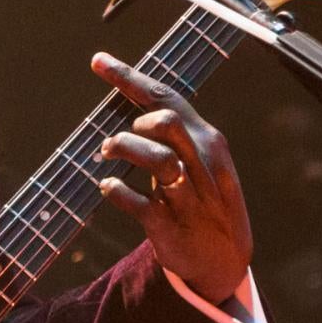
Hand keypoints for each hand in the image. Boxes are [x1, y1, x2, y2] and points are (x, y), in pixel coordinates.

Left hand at [91, 52, 254, 301]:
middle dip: (135, 122)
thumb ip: (176, 135)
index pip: (167, 98)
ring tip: (106, 154)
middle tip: (117, 138)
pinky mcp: (169, 225)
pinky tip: (107, 187)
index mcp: (208, 141)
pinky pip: (137, 202)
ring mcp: (187, 195)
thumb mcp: (203, 162)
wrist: (223, 261)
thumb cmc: (206, 202)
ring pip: (156, 158)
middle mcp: (201, 163)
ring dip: (122, 149)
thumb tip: (137, 107)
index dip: (129, 77)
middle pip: (166, 121)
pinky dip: (115, 190)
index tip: (98, 61)